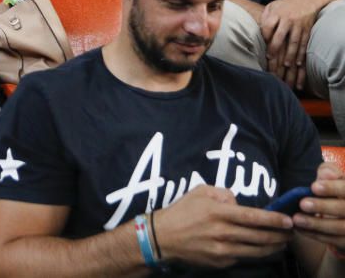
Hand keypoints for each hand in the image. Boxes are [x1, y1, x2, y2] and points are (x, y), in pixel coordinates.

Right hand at [154, 185, 292, 268]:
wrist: (163, 237)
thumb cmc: (181, 211)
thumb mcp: (199, 192)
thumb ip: (223, 194)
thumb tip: (239, 203)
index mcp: (217, 212)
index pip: (252, 216)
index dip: (273, 219)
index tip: (287, 220)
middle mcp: (221, 232)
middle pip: (259, 236)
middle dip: (279, 235)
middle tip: (291, 232)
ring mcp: (221, 250)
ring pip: (256, 250)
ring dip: (273, 247)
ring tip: (282, 242)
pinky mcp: (220, 262)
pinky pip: (243, 257)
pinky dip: (255, 253)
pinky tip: (262, 249)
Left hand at [260, 0, 317, 89]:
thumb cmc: (284, 5)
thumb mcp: (272, 6)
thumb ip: (264, 18)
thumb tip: (256, 30)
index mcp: (276, 14)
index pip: (267, 27)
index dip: (264, 37)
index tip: (262, 45)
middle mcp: (288, 20)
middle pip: (280, 35)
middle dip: (275, 48)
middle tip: (270, 58)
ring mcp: (299, 25)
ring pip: (294, 42)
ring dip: (290, 54)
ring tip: (286, 65)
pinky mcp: (307, 30)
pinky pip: (304, 43)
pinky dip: (301, 53)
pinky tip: (298, 62)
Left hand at [294, 162, 344, 254]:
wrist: (341, 217)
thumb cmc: (334, 192)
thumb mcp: (332, 179)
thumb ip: (329, 172)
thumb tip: (326, 173)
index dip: (332, 188)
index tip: (313, 186)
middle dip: (323, 206)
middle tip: (302, 203)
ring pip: (341, 227)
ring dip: (317, 223)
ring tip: (297, 218)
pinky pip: (335, 240)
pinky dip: (316, 235)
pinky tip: (300, 228)